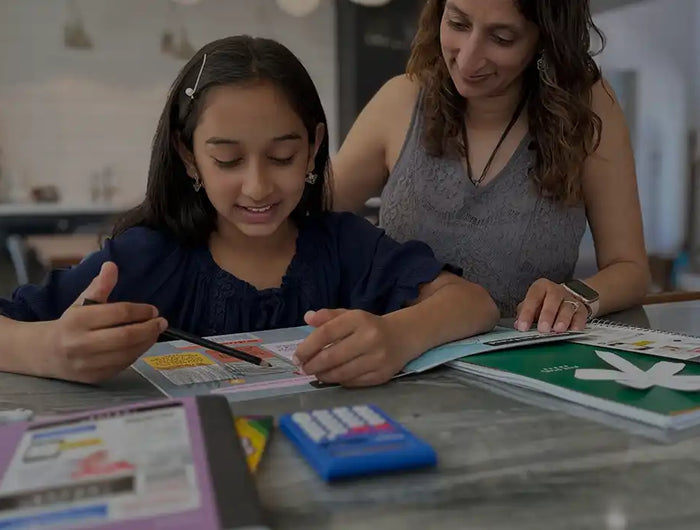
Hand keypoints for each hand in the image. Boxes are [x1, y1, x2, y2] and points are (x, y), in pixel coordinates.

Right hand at [44, 261, 166, 383]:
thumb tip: (112, 265)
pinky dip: (137, 353)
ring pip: (127, 353)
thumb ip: (99, 286)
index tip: (153, 310)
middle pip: (125, 336)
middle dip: (149, 329)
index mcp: (77, 320)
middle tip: (162, 322)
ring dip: (147, 342)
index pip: (118, 313)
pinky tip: (143, 344)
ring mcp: (87, 363)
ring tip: (155, 332)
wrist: (45, 353)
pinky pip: (123, 365)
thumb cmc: (70, 324)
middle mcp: (81, 343)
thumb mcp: (81, 302)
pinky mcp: (94, 377)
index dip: (140, 311)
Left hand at [293, 309, 404, 386]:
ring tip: (316, 373)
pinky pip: (353, 382)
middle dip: (312, 365)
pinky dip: (339, 381)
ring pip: (341, 373)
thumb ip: (328, 316)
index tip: (297, 356)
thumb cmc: (370, 326)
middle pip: (332, 356)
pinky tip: (333, 377)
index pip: (326, 333)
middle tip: (303, 368)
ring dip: (324, 375)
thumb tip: (308, 317)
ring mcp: (377, 358)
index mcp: (359, 319)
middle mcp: (369, 338)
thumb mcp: (350, 315)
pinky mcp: (382, 375)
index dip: (307, 347)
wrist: (403, 336)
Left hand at [515, 278, 587, 332]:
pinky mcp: (581, 309)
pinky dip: (577, 323)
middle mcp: (556, 291)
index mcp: (541, 288)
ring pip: (567, 307)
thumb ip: (524, 312)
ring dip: (563, 319)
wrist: (568, 297)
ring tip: (558, 329)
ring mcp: (570, 299)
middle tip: (543, 328)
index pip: (533, 297)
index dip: (527, 312)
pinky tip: (573, 330)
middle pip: (553, 299)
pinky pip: (580, 315)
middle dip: (547, 315)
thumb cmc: (545, 302)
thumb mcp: (532, 304)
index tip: (523, 326)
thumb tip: (517, 324)